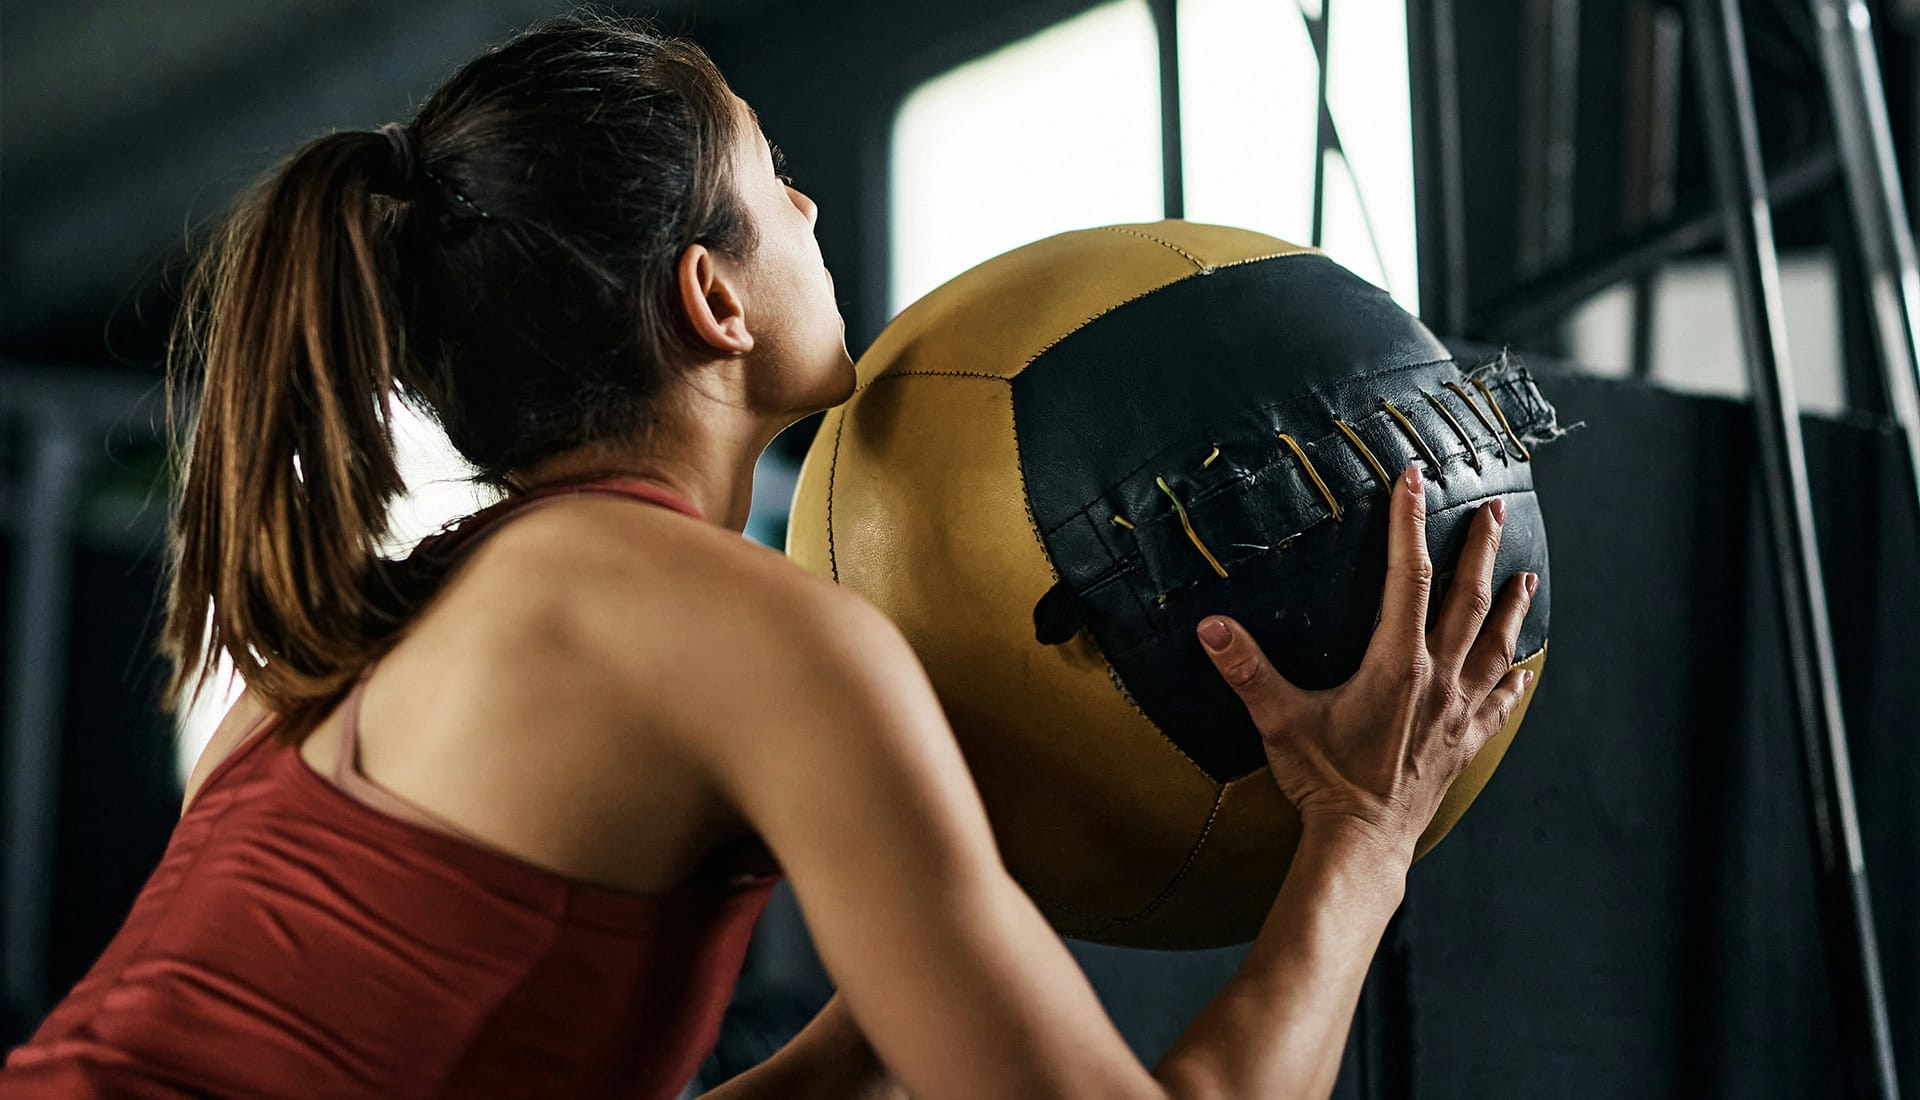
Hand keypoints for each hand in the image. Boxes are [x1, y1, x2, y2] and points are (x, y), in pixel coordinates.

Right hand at [1195, 464, 1536, 863]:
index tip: (1413, 479)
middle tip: (1492, 510)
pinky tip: (1523, 667)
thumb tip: (1210, 627)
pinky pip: (1498, 702)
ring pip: (1495, 644)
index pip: (1407, 575)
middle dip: (1479, 549)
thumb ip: (1246, 670)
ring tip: (1525, 574)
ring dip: (1511, 606)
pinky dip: (1513, 679)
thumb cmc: (1323, 781)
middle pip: (1467, 599)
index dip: (1409, 522)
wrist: (1363, 843)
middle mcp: (1437, 679)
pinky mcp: (1464, 742)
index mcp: (1396, 664)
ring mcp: (1456, 711)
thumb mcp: (1278, 721)